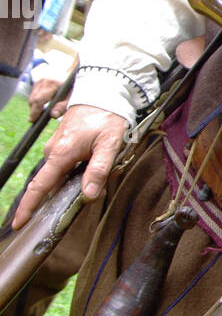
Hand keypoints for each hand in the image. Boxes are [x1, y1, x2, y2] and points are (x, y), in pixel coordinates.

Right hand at [12, 104, 127, 228]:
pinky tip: (96, 164)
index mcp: (61, 154)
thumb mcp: (109, 145)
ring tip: (105, 170)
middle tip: (93, 191)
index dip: (28, 207)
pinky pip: (65, 167)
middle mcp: (53, 152)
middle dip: (67, 195)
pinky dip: (78, 172)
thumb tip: (88, 196)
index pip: (40, 186)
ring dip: (78, 181)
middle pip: (52, 185)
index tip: (18, 223)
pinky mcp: (62, 145)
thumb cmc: (107, 117)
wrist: (103, 92)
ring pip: (62, 176)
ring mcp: (56, 148)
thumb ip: (99, 170)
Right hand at [27, 75, 69, 122]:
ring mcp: (40, 81)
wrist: (71, 79)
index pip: (39, 100)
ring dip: (34, 107)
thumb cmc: (72, 90)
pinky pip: (33, 95)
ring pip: (32, 98)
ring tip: (40, 115)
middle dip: (33, 111)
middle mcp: (44, 81)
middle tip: (36, 120)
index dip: (35, 111)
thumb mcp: (71, 99)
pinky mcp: (38, 83)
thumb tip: (53, 115)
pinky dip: (36, 102)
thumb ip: (62, 107)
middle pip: (33, 99)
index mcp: (52, 84)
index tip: (32, 120)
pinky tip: (41, 108)